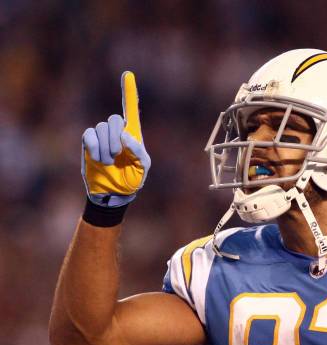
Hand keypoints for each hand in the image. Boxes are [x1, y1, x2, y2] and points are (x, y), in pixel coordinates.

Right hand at [81, 72, 150, 206]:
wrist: (114, 192)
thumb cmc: (132, 178)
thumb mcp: (143, 166)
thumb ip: (138, 150)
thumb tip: (124, 135)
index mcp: (133, 134)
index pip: (130, 109)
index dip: (129, 91)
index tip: (127, 73)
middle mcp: (116, 131)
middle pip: (114, 119)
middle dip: (116, 137)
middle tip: (118, 154)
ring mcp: (101, 136)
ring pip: (101, 127)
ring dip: (107, 147)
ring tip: (110, 161)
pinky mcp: (88, 143)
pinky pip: (89, 135)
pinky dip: (95, 148)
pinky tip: (99, 159)